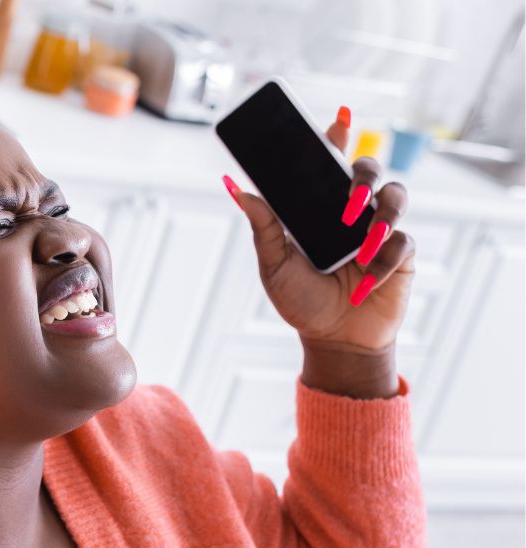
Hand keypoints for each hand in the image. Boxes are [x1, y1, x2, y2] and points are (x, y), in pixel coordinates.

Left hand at [223, 106, 415, 354]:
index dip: (336, 136)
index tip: (339, 118)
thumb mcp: (273, 263)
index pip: (329, 163)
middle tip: (348, 204)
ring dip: (380, 217)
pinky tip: (362, 285)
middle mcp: (352, 212)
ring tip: (359, 247)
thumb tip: (234, 187)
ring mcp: (378, 229)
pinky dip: (383, 262)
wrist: (332, 339)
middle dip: (362, 176)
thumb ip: (262, 224)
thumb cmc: (300, 300)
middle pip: (368, 169)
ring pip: (396, 196)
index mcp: (318, 208)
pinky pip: (402, 242)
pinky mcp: (401, 253)